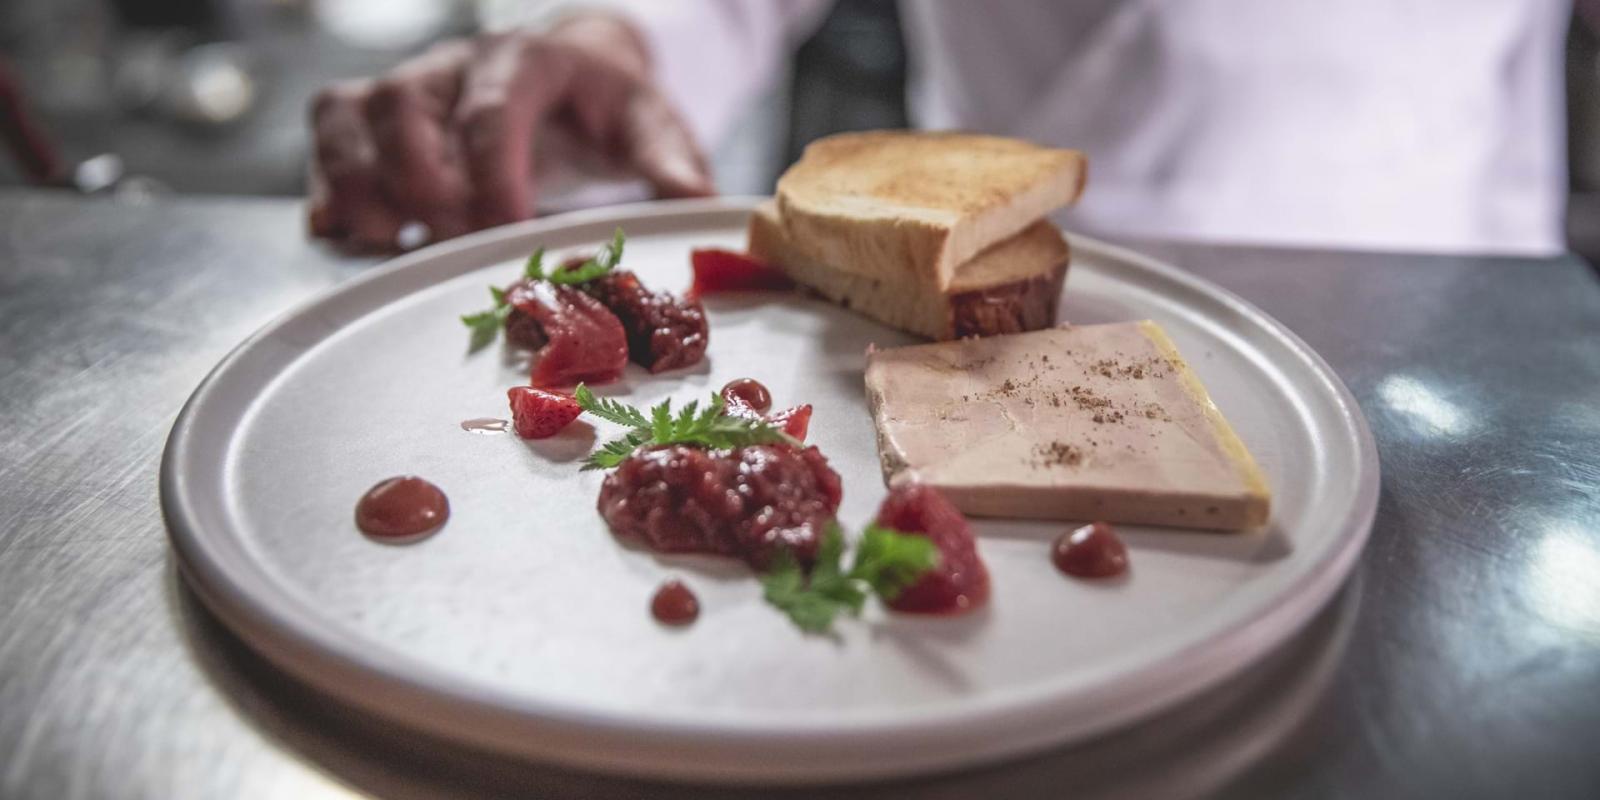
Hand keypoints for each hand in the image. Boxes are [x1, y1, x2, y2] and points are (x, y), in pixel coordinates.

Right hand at [307, 14, 713, 250]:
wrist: (569, 77)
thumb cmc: (605, 110)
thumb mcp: (650, 124)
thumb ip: (670, 160)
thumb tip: (698, 202)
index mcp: (527, 61)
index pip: (495, 108)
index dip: (493, 173)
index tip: (508, 231)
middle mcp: (454, 66)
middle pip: (404, 105)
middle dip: (417, 179)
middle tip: (447, 240)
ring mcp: (406, 88)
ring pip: (350, 115)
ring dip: (357, 185)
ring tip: (387, 242)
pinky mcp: (371, 119)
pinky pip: (326, 139)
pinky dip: (328, 190)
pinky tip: (350, 238)